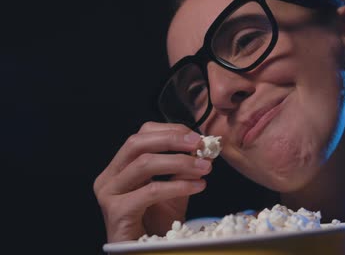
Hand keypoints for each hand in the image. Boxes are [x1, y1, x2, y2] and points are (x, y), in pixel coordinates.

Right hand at [93, 122, 211, 241]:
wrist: (146, 253)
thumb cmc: (157, 224)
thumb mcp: (174, 190)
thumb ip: (183, 169)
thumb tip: (204, 149)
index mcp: (119, 167)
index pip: (141, 135)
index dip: (170, 131)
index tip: (197, 137)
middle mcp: (109, 177)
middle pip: (137, 143)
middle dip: (172, 139)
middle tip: (200, 143)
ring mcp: (109, 193)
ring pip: (143, 164)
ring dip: (180, 162)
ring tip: (205, 167)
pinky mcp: (116, 211)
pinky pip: (150, 191)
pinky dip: (178, 185)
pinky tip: (198, 186)